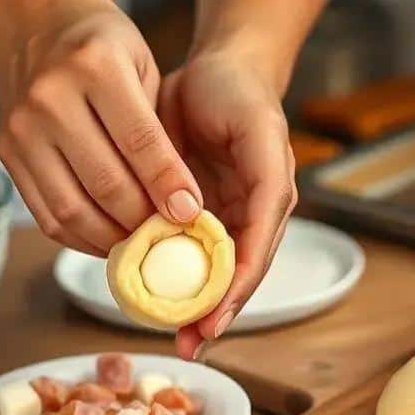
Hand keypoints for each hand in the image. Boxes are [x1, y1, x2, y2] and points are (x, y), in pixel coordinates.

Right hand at [0, 0, 202, 255]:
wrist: (33, 28)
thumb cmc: (101, 48)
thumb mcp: (143, 66)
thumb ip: (159, 129)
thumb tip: (180, 203)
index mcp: (95, 66)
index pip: (139, 142)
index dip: (168, 185)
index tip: (190, 214)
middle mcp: (51, 97)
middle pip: (105, 182)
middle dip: (143, 219)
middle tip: (169, 235)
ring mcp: (22, 129)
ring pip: (71, 209)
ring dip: (111, 238)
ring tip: (139, 244)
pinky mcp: (6, 154)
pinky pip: (45, 214)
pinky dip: (79, 238)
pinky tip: (106, 239)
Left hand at [158, 53, 298, 359]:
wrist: (216, 69)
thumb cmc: (242, 96)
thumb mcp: (260, 136)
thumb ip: (264, 186)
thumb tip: (242, 240)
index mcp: (267, 205)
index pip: (251, 261)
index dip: (232, 296)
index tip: (210, 324)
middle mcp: (244, 218)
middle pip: (230, 278)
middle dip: (210, 315)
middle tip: (188, 345)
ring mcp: (216, 216)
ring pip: (204, 272)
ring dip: (190, 307)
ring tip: (175, 338)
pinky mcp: (186, 210)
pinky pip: (175, 249)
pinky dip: (165, 275)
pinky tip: (148, 295)